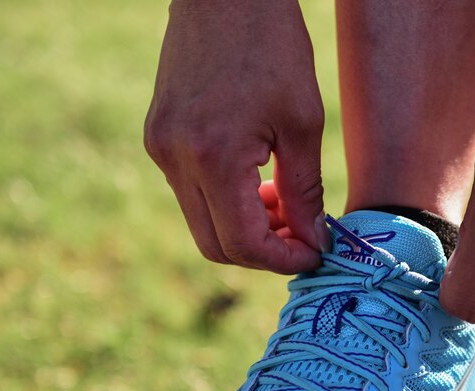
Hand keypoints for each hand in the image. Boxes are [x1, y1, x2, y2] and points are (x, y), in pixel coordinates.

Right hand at [144, 0, 327, 273]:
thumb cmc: (271, 46)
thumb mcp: (303, 122)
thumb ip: (306, 192)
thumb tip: (313, 241)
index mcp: (212, 156)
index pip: (242, 243)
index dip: (283, 260)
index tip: (316, 253)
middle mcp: (174, 158)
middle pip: (214, 245)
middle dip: (263, 252)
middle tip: (303, 237)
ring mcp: (160, 148)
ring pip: (202, 223)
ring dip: (245, 229)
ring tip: (288, 205)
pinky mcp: (158, 136)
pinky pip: (191, 193)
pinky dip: (227, 203)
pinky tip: (260, 183)